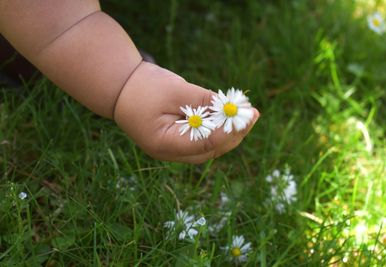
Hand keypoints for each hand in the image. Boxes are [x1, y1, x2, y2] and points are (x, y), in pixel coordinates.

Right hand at [114, 62, 259, 163]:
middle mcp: (170, 153)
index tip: (249, 117)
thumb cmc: (143, 87)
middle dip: (235, 133)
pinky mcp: (176, 141)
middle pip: (210, 149)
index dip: (230, 131)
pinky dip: (216, 128)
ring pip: (209, 146)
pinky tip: (229, 115)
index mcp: (164, 144)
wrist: (119, 88)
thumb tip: (233, 108)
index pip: (205, 144)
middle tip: (253, 115)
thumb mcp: (176, 90)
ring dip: (228, 131)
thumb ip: (204, 101)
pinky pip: (202, 139)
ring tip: (246, 114)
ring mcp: (173, 149)